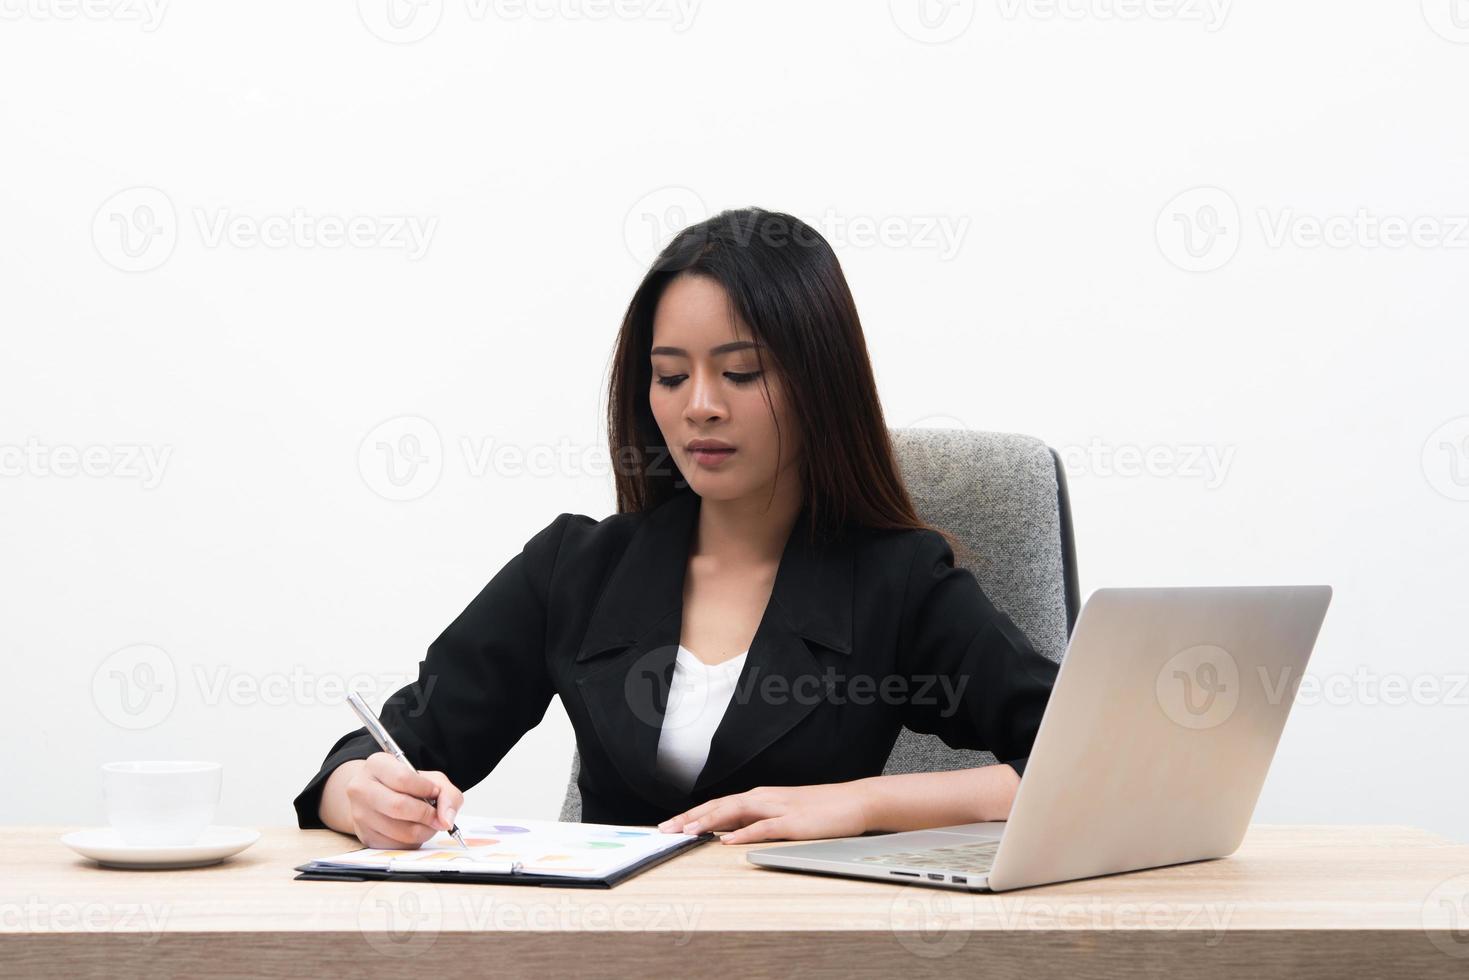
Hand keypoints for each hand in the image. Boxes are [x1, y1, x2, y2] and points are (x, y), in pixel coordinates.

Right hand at [344, 753, 464, 849]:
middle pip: (398, 806)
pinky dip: (413, 841)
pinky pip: (397, 846)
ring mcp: (359, 815)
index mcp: (376, 765)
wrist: (379, 796)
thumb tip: (446, 820)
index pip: (402, 778)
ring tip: (427, 823)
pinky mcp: (365, 837)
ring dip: (423, 831)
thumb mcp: (429, 778)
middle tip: (438, 817)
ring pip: (400, 831)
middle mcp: (361, 788)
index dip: (425, 789)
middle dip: (426, 814)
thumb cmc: (406, 785)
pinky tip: (413, 830)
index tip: (436, 793)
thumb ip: (446, 794)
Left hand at [656, 783, 870, 844]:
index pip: (718, 805)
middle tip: (666, 830)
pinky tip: (728, 840)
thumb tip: (729, 833)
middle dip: (691, 817)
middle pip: (719, 806)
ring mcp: (778, 809)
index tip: (670, 826)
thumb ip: (756, 822)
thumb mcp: (782, 814)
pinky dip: (744, 833)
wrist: (855, 801)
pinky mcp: (794, 822)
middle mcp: (764, 798)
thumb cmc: (820, 810)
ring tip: (688, 832)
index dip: (692, 814)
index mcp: (759, 798)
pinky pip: (764, 827)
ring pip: (736, 812)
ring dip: (709, 821)